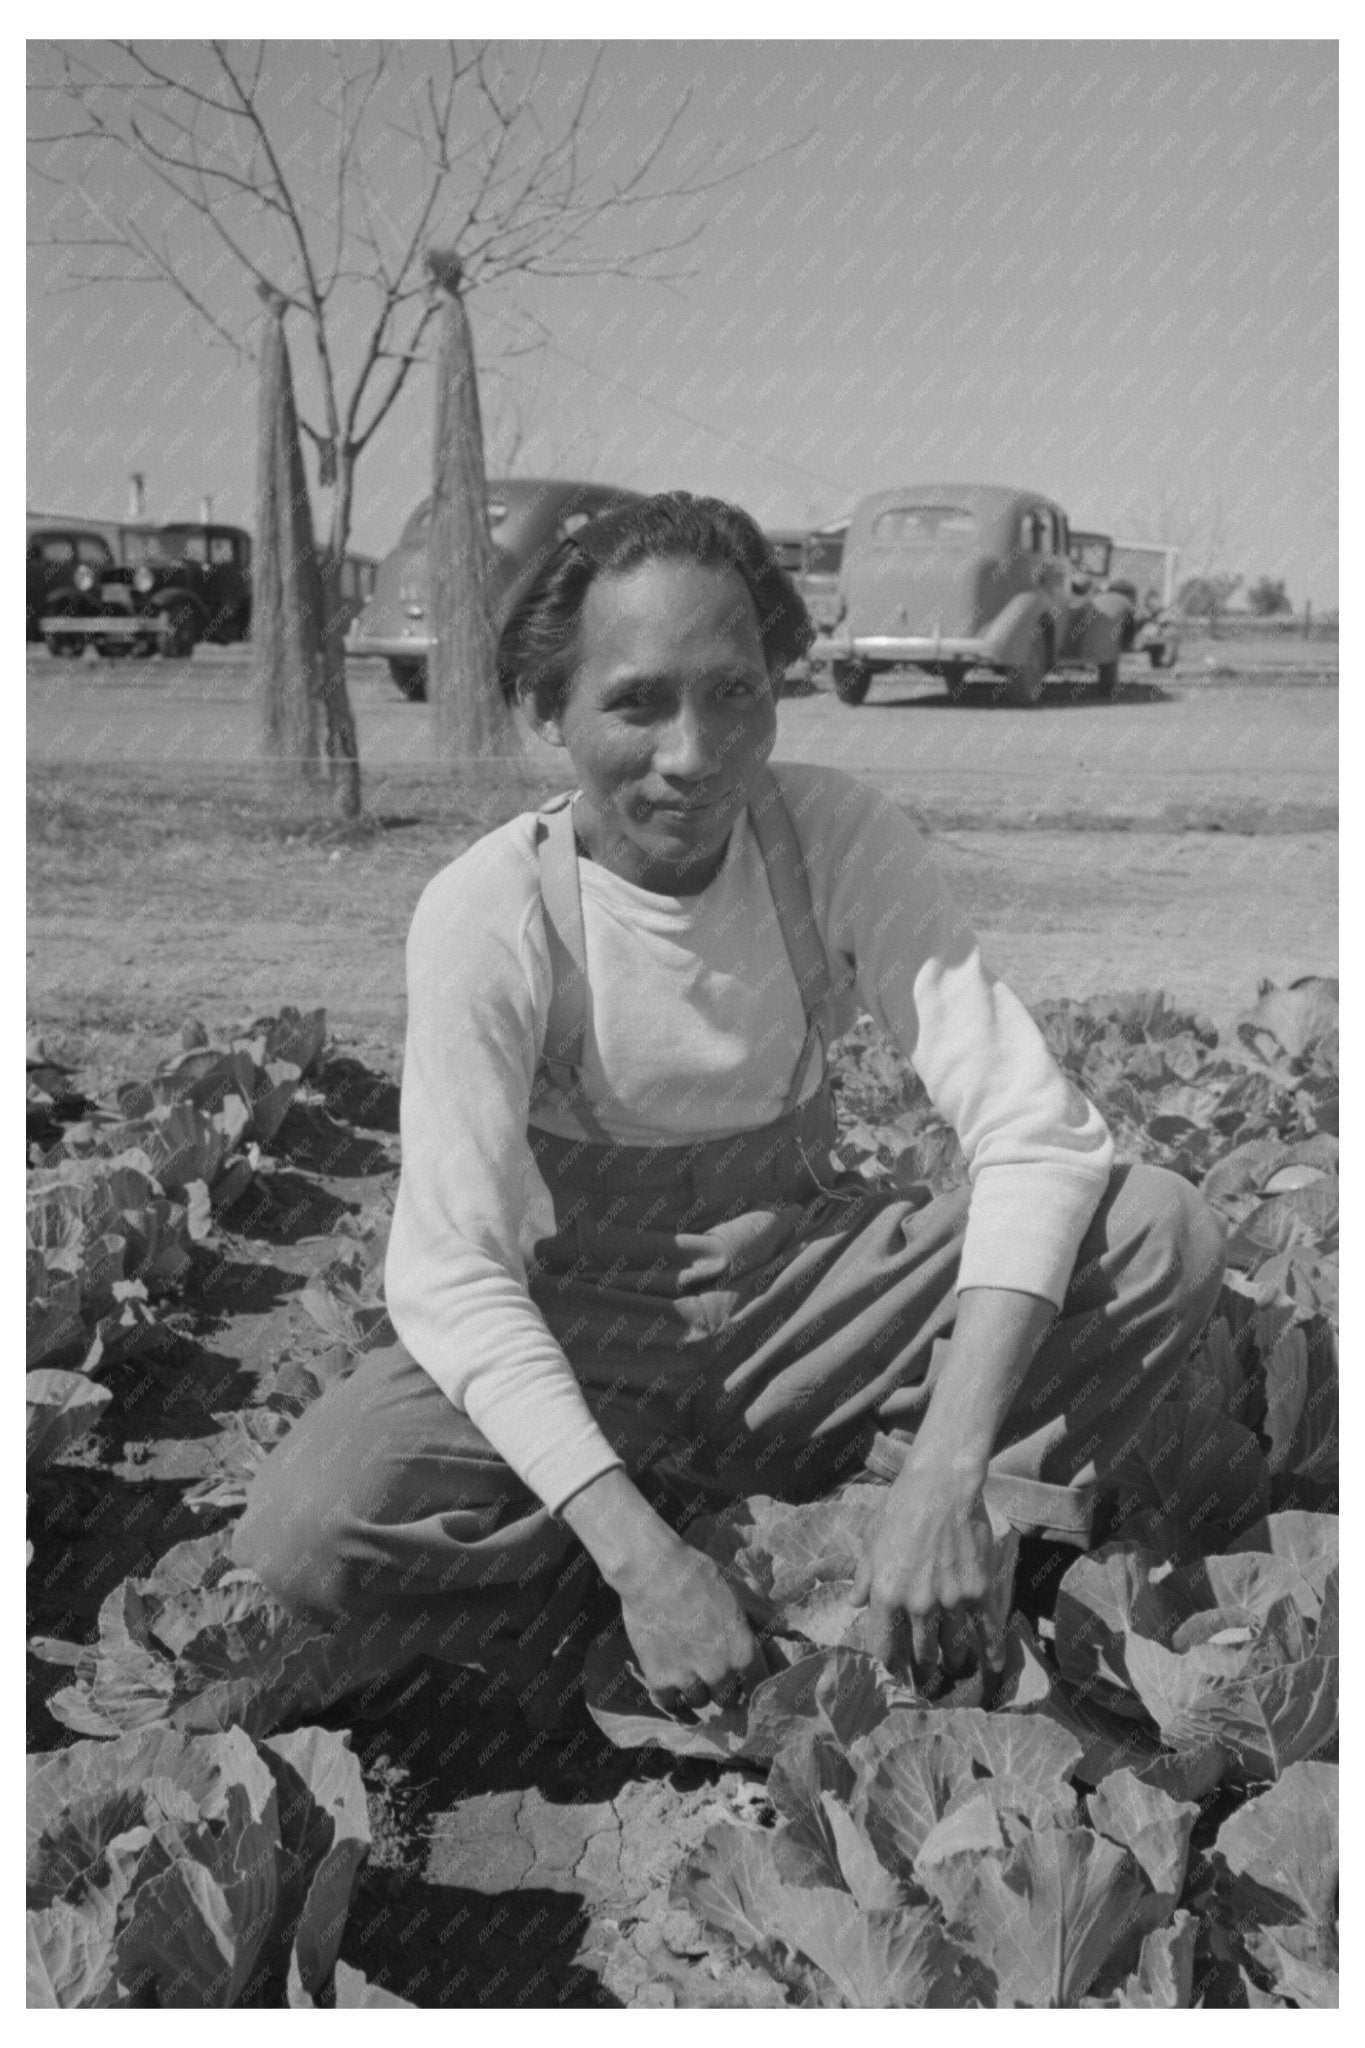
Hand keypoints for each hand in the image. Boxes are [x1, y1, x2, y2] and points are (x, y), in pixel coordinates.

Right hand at [617, 1540, 768, 1716]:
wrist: (654, 1572)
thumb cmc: (700, 1575)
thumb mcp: (740, 1592)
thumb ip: (763, 1617)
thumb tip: (788, 1630)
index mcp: (743, 1651)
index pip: (757, 1686)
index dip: (750, 1683)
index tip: (742, 1679)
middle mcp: (719, 1671)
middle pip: (728, 1698)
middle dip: (723, 1687)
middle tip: (713, 1671)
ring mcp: (689, 1677)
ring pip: (700, 1701)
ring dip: (697, 1691)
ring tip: (690, 1672)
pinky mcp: (660, 1678)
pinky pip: (670, 1703)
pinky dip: (671, 1696)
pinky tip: (670, 1683)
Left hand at [851, 1465, 1007, 1689]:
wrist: (941, 1486)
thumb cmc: (900, 1508)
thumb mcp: (871, 1541)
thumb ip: (863, 1577)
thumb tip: (854, 1603)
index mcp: (885, 1594)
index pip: (884, 1647)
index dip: (890, 1664)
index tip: (895, 1670)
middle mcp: (916, 1604)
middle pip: (920, 1652)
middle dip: (923, 1666)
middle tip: (926, 1672)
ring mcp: (950, 1600)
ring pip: (952, 1647)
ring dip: (952, 1660)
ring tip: (952, 1665)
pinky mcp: (979, 1590)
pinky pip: (988, 1630)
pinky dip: (992, 1652)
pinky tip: (993, 1666)